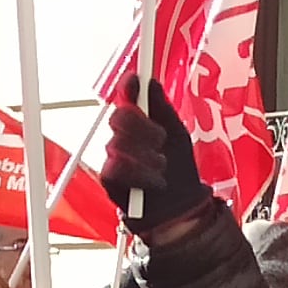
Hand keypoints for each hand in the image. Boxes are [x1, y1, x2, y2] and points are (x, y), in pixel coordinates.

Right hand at [98, 76, 214, 240]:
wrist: (179, 207)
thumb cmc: (178, 169)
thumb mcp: (178, 134)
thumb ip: (163, 109)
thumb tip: (151, 83)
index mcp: (140, 120)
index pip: (127, 96)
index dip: (128, 86)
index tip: (135, 81)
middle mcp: (123, 134)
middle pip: (119, 116)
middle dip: (142, 126)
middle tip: (160, 139)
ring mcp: (115, 155)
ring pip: (119, 142)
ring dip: (145, 155)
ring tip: (161, 166)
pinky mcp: (109, 177)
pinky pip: (116, 166)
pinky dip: (138, 173)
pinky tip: (152, 180)